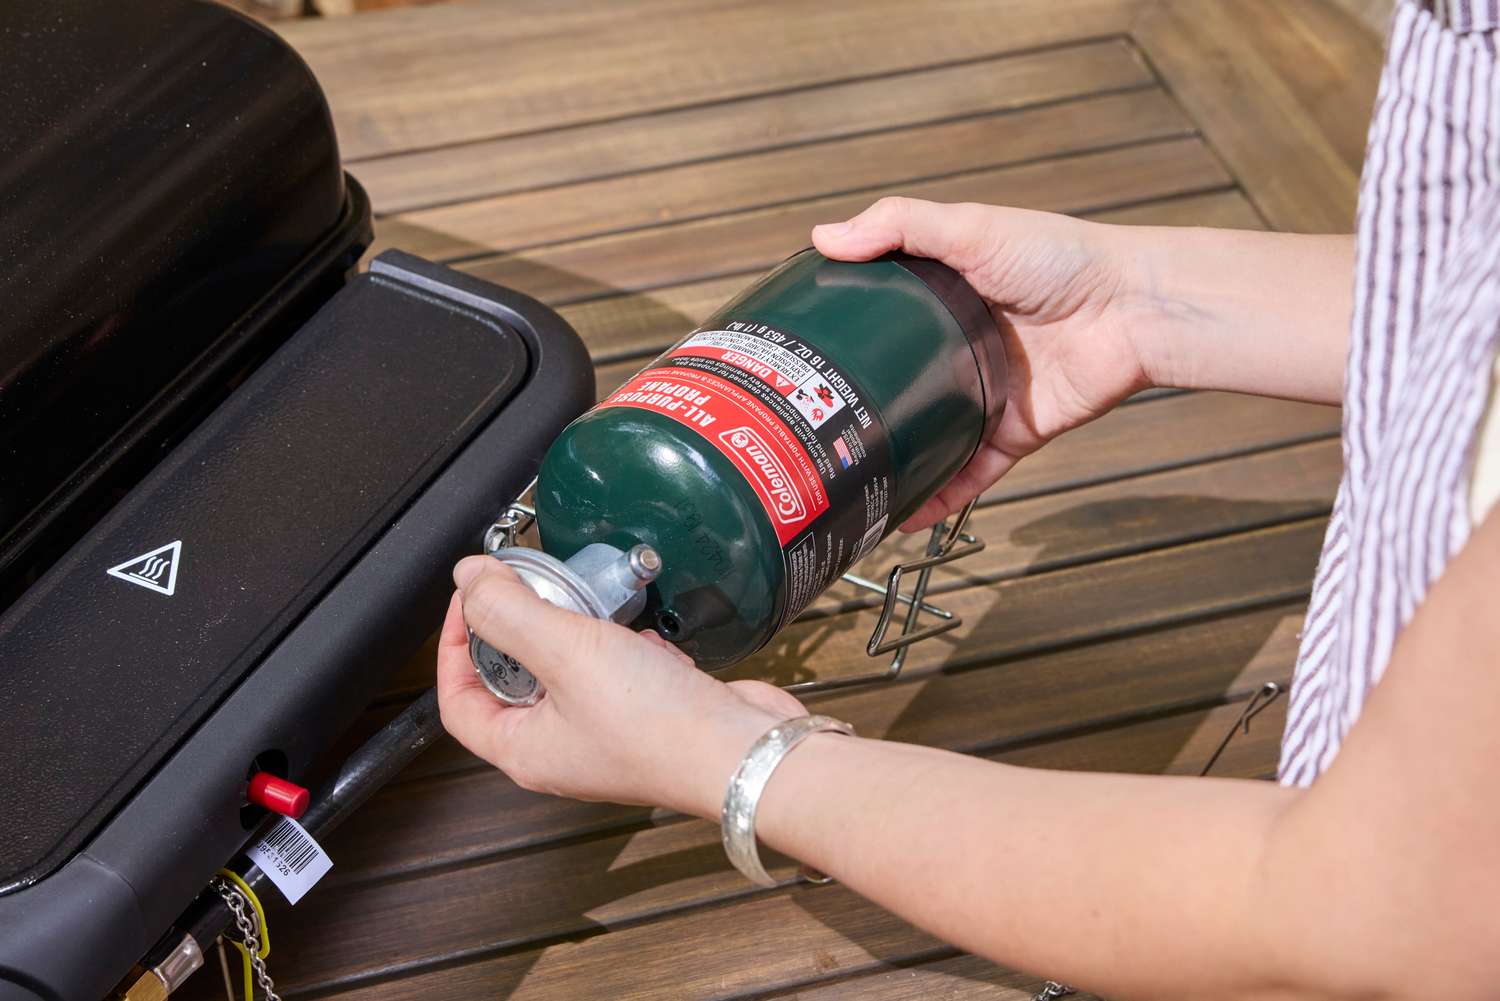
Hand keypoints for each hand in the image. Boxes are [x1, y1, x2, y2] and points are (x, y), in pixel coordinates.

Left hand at [437, 556, 807, 817]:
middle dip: (524, 631)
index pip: (458, 701)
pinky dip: (630, 649)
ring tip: (592, 609)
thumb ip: (510, 611)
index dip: (453, 648)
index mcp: (525, 750)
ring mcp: (607, 734)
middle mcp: (561, 749)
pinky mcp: (649, 718)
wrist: (745, 752)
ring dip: (581, 635)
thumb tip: (467, 578)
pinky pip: (621, 674)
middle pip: (515, 682)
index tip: (473, 600)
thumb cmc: (658, 726)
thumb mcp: (566, 651)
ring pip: (571, 672)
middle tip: (535, 591)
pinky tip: (647, 640)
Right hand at [813, 197, 1152, 529]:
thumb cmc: (1062, 258)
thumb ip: (900, 226)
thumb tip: (824, 237)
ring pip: (926, 436)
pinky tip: (899, 516)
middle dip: (854, 407)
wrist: (1134, 309)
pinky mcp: (1012, 433)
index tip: (794, 354)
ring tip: (841, 481)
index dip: (839, 333)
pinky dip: (937, 497)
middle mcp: (958, 349)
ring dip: (891, 459)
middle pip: (896, 383)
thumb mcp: (971, 228)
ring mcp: (984, 394)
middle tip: (804, 427)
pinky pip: (968, 473)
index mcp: (943, 298)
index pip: (878, 317)